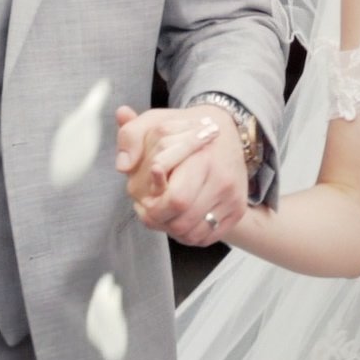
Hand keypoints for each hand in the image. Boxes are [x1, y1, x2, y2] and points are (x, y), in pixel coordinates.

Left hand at [115, 105, 245, 246]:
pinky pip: (205, 238)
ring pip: (192, 235)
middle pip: (182, 223)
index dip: (152, 207)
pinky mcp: (237, 211)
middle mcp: (222, 181)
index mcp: (203, 159)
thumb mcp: (153, 122)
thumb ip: (130, 137)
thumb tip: (123, 166)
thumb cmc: (184, 130)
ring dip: (170, 229)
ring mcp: (232, 198)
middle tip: (148, 209)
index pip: (175, 200)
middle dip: (158, 221)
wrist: (225, 131)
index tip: (142, 199)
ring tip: (162, 212)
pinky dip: (187, 235)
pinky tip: (178, 217)